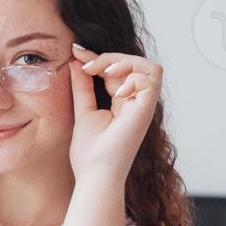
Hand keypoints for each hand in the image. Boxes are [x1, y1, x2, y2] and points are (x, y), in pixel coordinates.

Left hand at [68, 43, 161, 180]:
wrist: (94, 173)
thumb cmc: (90, 152)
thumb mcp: (83, 110)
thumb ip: (82, 86)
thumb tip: (74, 61)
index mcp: (123, 103)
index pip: (117, 71)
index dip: (99, 59)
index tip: (76, 52)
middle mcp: (137, 103)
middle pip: (136, 64)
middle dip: (111, 57)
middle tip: (87, 66)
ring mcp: (143, 107)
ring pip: (150, 67)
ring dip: (126, 62)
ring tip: (104, 73)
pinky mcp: (147, 110)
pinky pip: (151, 79)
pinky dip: (133, 78)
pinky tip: (115, 93)